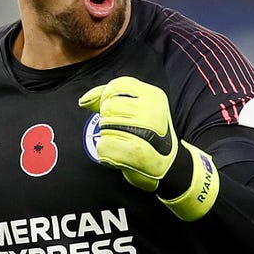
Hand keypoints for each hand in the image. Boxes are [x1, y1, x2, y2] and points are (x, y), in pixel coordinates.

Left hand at [79, 76, 219, 220]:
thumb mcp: (135, 109)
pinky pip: (104, 146)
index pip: (116, 86)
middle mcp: (153, 110)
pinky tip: (119, 156)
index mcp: (154, 95)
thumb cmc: (148, 137)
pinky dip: (106, 153)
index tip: (116, 114)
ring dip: (107, 138)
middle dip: (108, 121)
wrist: (168, 167)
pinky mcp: (139, 152)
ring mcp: (148, 130)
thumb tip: (84, 100)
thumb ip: (108, 98)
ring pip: (104, 126)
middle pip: (108, 106)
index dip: (108, 99)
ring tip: (123, 144)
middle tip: (124, 133)